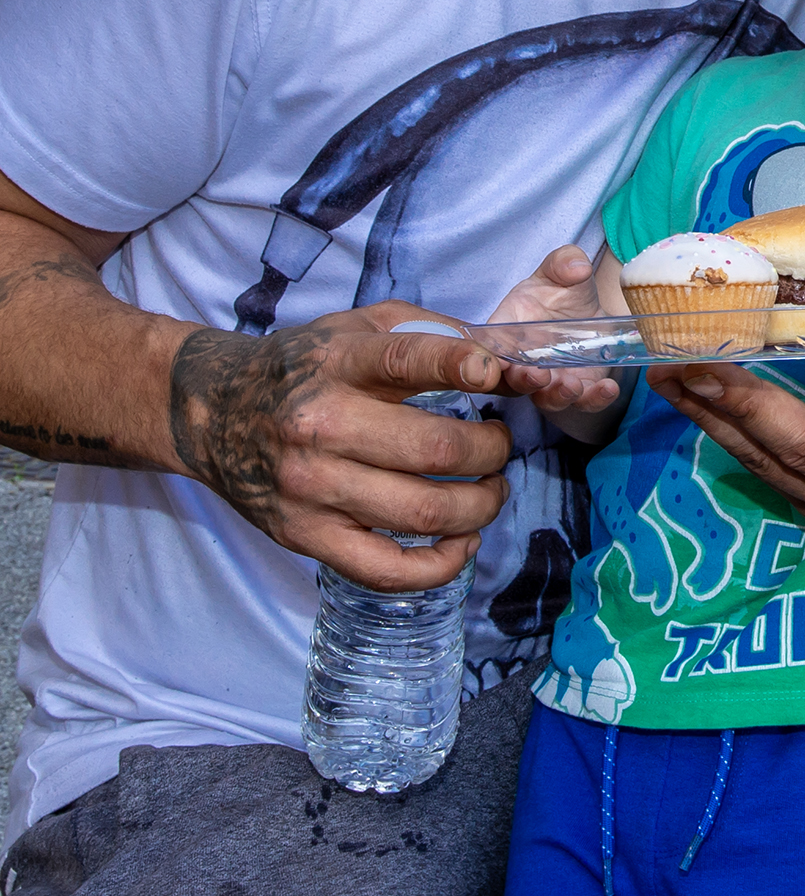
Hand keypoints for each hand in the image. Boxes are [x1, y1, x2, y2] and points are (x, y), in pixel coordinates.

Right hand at [167, 305, 516, 590]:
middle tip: (500, 445)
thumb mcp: (358, 326)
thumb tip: (504, 363)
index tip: (496, 375)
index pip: (406, 360)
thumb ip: (431, 333)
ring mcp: (310, 488)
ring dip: (480, 506)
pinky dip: (439, 565)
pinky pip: (385, 569)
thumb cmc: (301, 367)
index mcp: (337, 365)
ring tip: (491, 489)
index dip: (462, 366)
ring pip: (423, 512)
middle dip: (492, 451)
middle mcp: (320, 426)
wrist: (210, 411)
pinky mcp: (304, 536)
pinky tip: (462, 541)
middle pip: (434, 450)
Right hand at [481, 245, 619, 419]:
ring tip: (572, 386)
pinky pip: (585, 402)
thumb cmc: (559, 291)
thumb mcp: (560, 270)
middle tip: (537, 375)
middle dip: (524, 382)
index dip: (490, 360)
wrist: (587, 310)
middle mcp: (523, 362)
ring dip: (557, 396)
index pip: (489, 350)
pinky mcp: (580, 387)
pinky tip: (608, 388)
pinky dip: (595, 399)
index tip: (499, 363)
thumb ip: (563, 263)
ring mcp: (551, 380)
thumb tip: (576, 266)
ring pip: (547, 398)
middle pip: (514, 381)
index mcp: (507, 330)